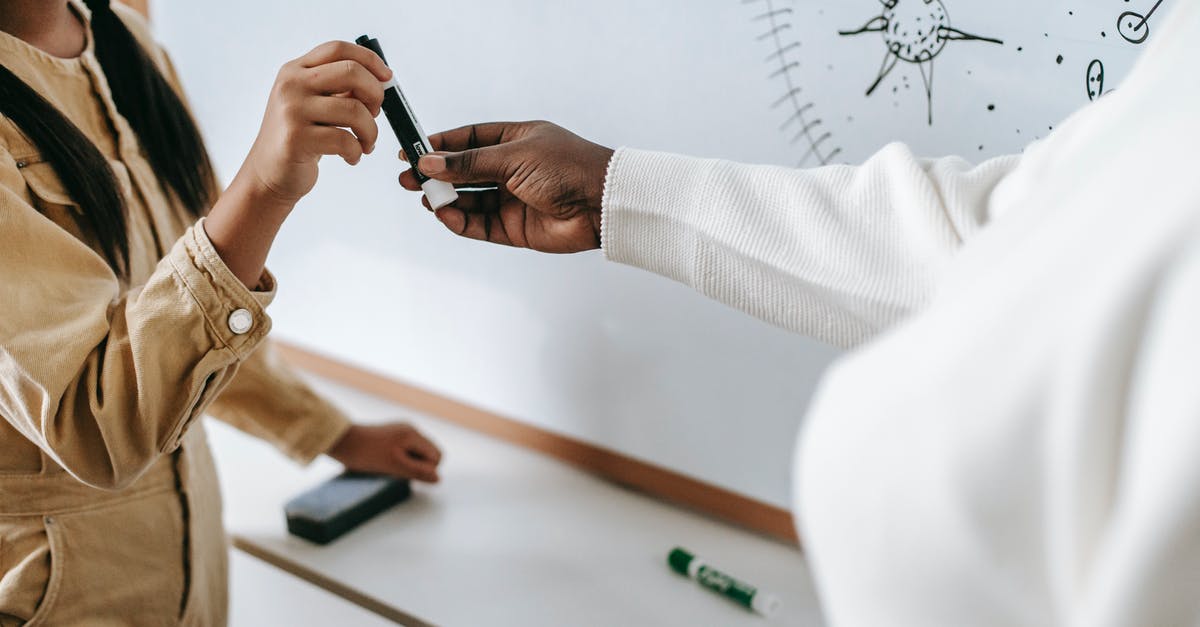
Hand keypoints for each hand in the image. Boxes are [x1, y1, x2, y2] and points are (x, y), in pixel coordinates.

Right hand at [233, 40, 390, 207]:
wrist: (267, 173)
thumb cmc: (299, 138)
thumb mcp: (313, 104)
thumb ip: (339, 89)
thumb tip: (380, 81)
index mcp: (295, 70)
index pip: (338, 49)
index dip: (369, 60)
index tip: (387, 78)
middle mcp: (291, 84)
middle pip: (351, 72)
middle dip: (375, 94)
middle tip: (376, 114)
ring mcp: (291, 110)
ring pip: (354, 110)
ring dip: (371, 131)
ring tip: (366, 143)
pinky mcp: (296, 138)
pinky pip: (345, 140)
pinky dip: (356, 151)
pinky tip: (351, 157)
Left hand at [327, 422, 441, 483]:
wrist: (339, 440)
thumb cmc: (366, 454)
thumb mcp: (394, 466)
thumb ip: (418, 472)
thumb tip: (438, 479)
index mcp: (413, 434)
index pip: (437, 456)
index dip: (427, 469)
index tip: (406, 472)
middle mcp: (409, 429)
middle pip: (427, 454)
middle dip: (417, 466)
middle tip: (396, 470)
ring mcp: (399, 431)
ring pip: (415, 453)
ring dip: (407, 464)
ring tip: (387, 466)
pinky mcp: (389, 435)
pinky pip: (403, 450)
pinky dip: (398, 459)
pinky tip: (382, 462)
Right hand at [398, 121, 613, 252]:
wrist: (601, 204)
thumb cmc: (567, 167)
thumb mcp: (512, 156)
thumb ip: (469, 162)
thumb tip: (430, 162)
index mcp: (516, 141)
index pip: (469, 140)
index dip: (441, 146)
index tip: (413, 151)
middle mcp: (513, 169)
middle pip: (465, 172)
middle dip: (437, 176)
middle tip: (407, 180)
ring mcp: (514, 199)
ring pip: (470, 200)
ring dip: (446, 199)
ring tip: (424, 198)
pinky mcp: (516, 228)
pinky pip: (480, 225)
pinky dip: (461, 221)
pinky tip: (445, 214)